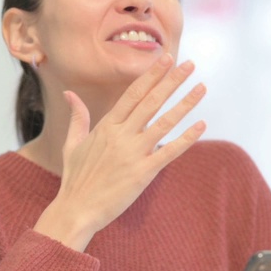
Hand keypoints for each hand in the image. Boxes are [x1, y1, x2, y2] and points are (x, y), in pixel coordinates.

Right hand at [36, 54, 205, 250]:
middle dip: (172, 81)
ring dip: (185, 104)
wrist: (76, 210)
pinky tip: (201, 125)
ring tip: (201, 87)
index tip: (166, 60)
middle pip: (151, 101)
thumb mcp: (72, 144)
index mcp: (106, 127)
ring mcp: (133, 153)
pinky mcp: (143, 173)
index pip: (133, 94)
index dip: (151, 76)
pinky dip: (187, 139)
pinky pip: (169, 152)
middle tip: (189, 64)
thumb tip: (69, 93)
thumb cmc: (75, 179)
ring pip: (164, 123)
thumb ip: (77, 117)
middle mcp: (121, 136)